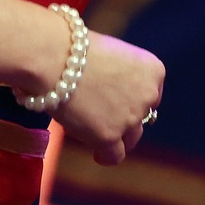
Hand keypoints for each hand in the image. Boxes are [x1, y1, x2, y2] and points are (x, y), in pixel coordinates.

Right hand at [56, 27, 165, 165]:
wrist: (53, 56)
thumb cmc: (74, 47)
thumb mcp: (109, 51)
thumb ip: (119, 73)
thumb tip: (112, 89)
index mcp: (152, 70)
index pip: (151, 94)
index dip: (134, 98)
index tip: (119, 101)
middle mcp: (148, 95)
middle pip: (141, 117)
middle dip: (125, 117)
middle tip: (104, 115)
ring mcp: (130, 118)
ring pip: (130, 138)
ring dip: (116, 136)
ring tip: (96, 132)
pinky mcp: (109, 136)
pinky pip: (114, 156)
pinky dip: (106, 156)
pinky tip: (97, 154)